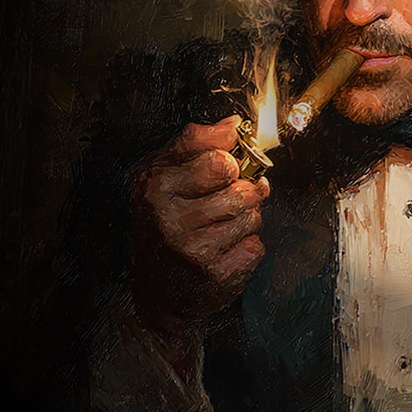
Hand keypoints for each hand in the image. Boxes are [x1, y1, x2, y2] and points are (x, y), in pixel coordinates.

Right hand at [131, 115, 266, 321]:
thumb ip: (195, 142)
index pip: (221, 161)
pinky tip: (223, 251)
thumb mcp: (164, 173)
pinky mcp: (215, 275)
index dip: (228, 165)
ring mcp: (193, 250)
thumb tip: (232, 124)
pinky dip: (247, 247)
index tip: (220, 173)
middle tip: (223, 202)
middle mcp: (170, 220)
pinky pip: (256, 246)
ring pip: (253, 217)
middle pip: (243, 189)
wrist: (157, 287)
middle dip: (242, 192)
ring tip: (220, 227)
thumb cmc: (163, 219)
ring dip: (246, 220)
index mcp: (155, 187)